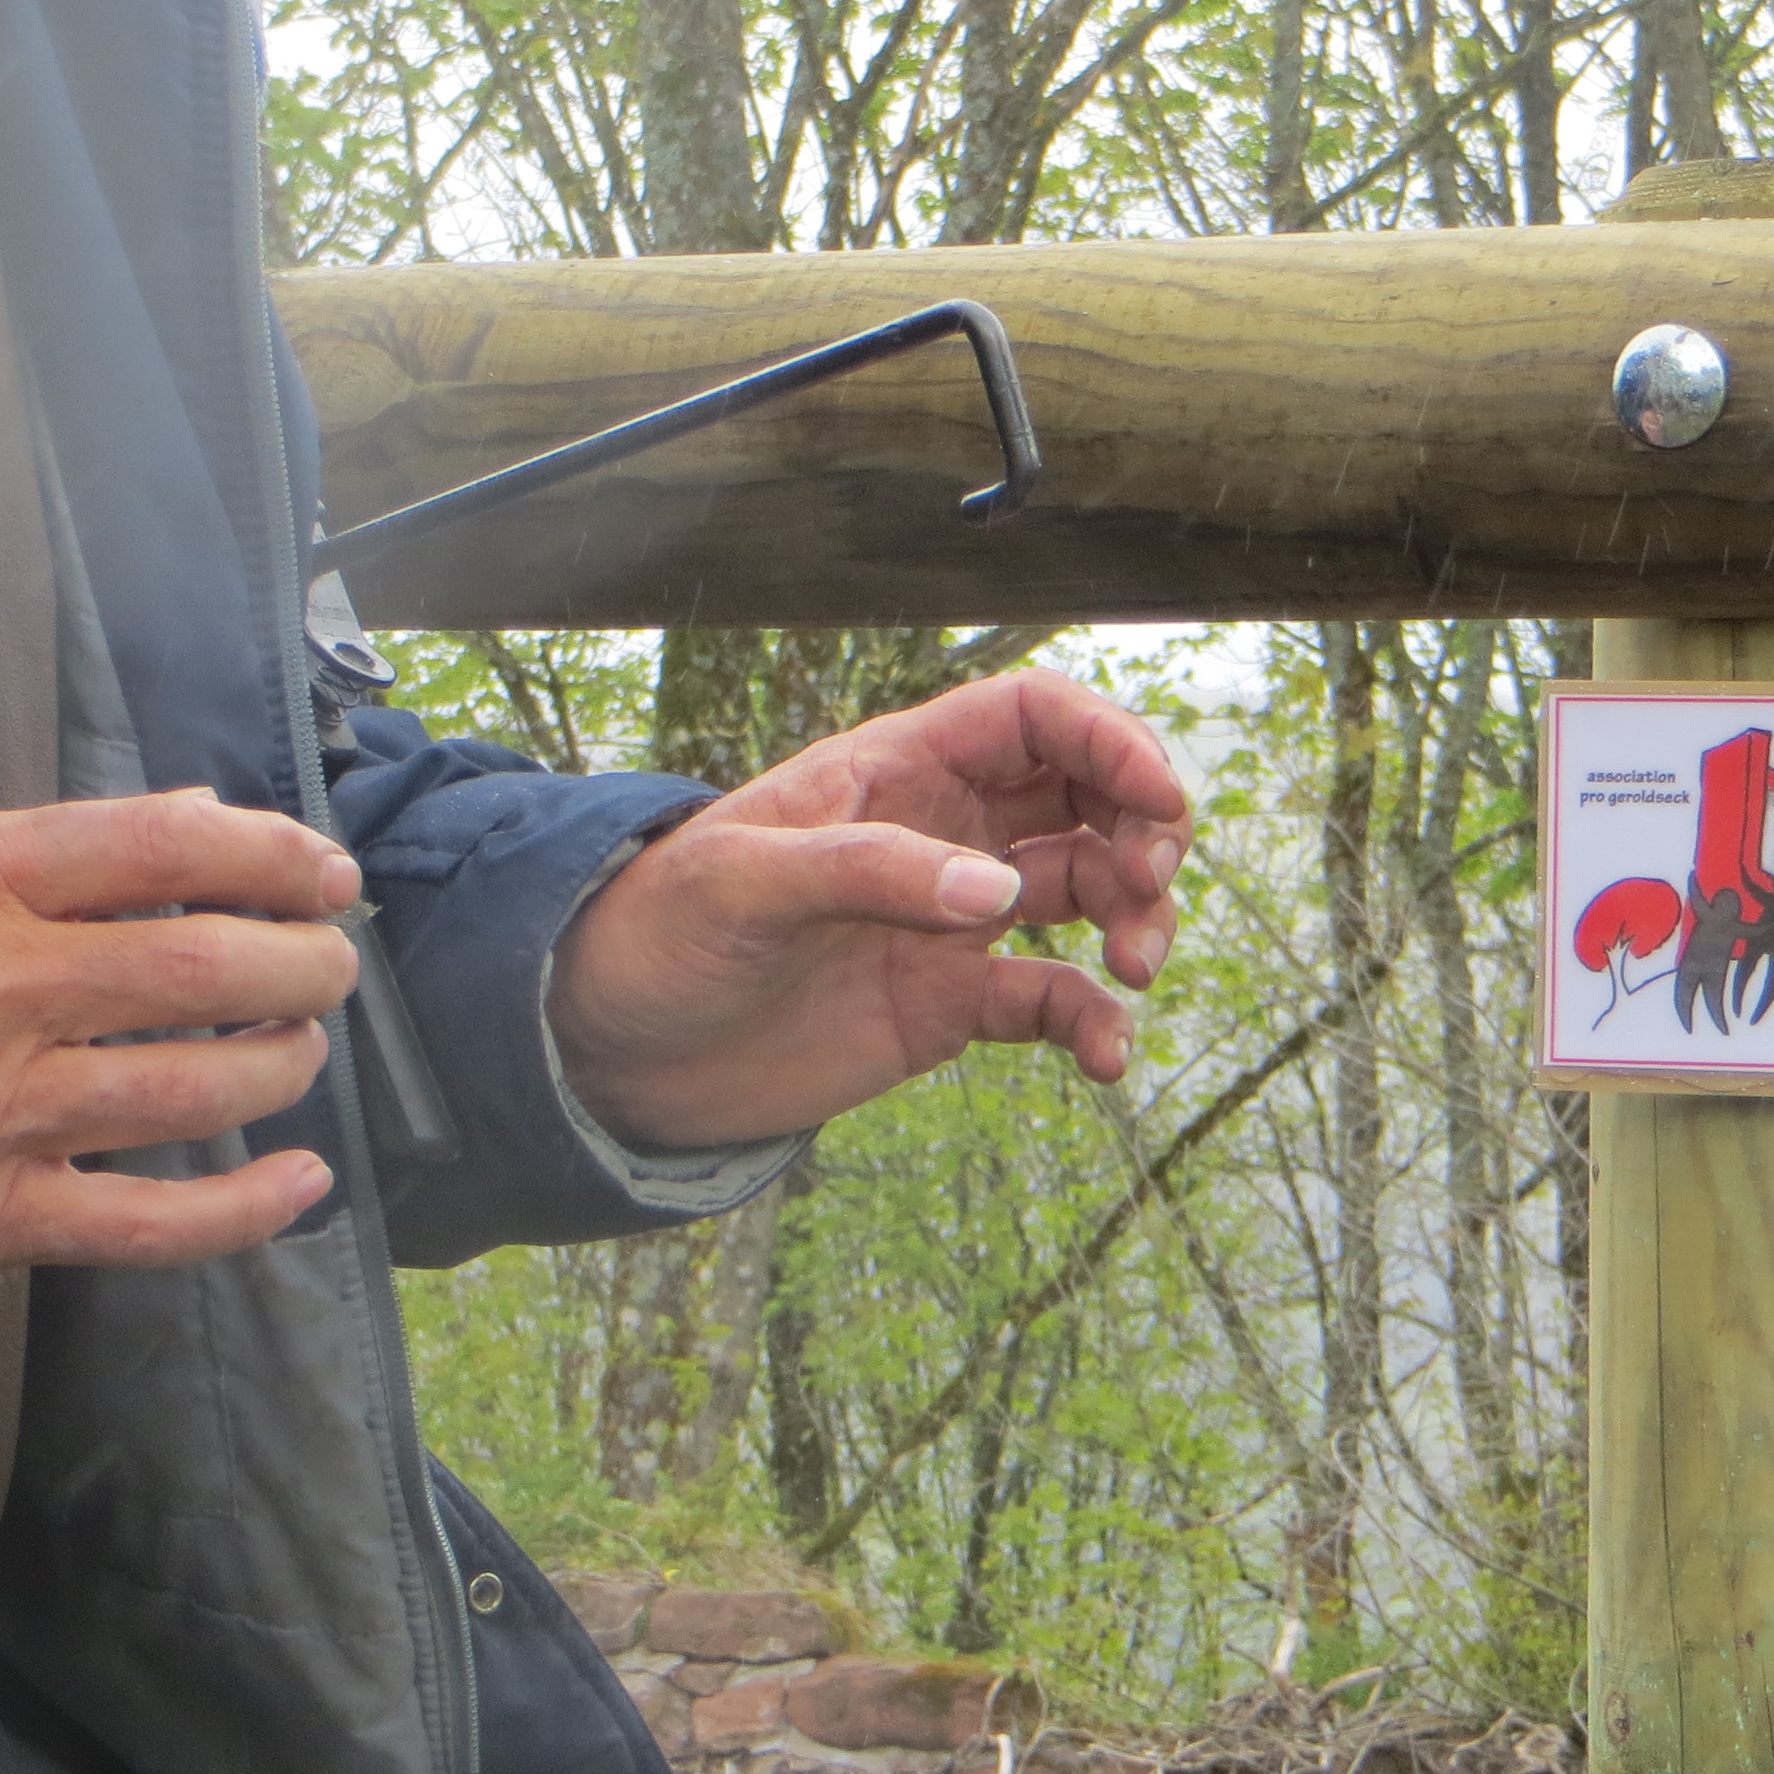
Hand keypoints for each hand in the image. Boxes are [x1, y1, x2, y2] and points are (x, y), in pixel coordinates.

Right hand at [0, 789, 359, 1271]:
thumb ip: (68, 846)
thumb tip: (207, 820)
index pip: (161, 848)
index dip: (269, 854)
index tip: (323, 871)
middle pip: (198, 968)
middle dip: (298, 962)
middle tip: (332, 962)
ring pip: (189, 1089)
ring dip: (280, 1063)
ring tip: (302, 1042)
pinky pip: (144, 1224)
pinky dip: (240, 1210)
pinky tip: (303, 1180)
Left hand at [549, 669, 1188, 1148]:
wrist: (613, 1047)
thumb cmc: (659, 933)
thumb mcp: (742, 884)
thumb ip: (868, 871)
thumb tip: (997, 894)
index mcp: (897, 767)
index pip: (1033, 716)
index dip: (1110, 739)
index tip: (1160, 799)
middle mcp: (941, 831)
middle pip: (1085, 794)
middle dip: (1143, 826)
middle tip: (1147, 886)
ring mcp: (950, 919)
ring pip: (1087, 887)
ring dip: (1136, 915)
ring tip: (1136, 969)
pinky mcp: (947, 1004)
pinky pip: (1049, 1000)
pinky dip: (1093, 1021)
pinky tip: (1107, 1056)